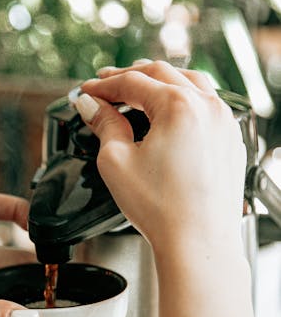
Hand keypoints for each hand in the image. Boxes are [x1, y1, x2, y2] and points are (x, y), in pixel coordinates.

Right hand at [75, 61, 246, 257]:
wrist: (197, 242)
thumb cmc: (162, 209)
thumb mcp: (117, 161)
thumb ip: (103, 125)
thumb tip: (91, 106)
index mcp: (179, 106)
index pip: (132, 82)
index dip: (103, 86)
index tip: (86, 93)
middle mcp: (207, 107)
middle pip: (162, 74)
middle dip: (129, 76)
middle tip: (106, 84)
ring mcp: (224, 122)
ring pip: (190, 83)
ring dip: (160, 81)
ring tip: (139, 88)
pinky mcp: (230, 140)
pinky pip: (207, 105)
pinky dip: (184, 99)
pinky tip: (170, 111)